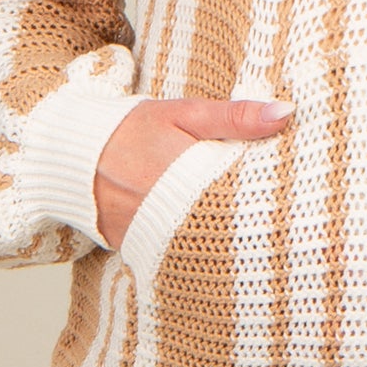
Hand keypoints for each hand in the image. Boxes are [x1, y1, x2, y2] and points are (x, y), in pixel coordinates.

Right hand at [93, 95, 293, 249]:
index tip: (293, 190)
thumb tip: (286, 114)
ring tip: (257, 228)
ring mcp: (152, 237)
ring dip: (228, 234)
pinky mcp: (138, 250)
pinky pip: (180, 251)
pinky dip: (199, 242)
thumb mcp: (185, 114)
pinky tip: (216, 236)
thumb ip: (235, 116)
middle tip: (282, 214)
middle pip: (229, 225)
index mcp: (188, 178)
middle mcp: (169, 215)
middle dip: (254, 219)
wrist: (74, 155)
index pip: (244, 195)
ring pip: (207, 242)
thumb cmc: (132, 129)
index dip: (271, 194)